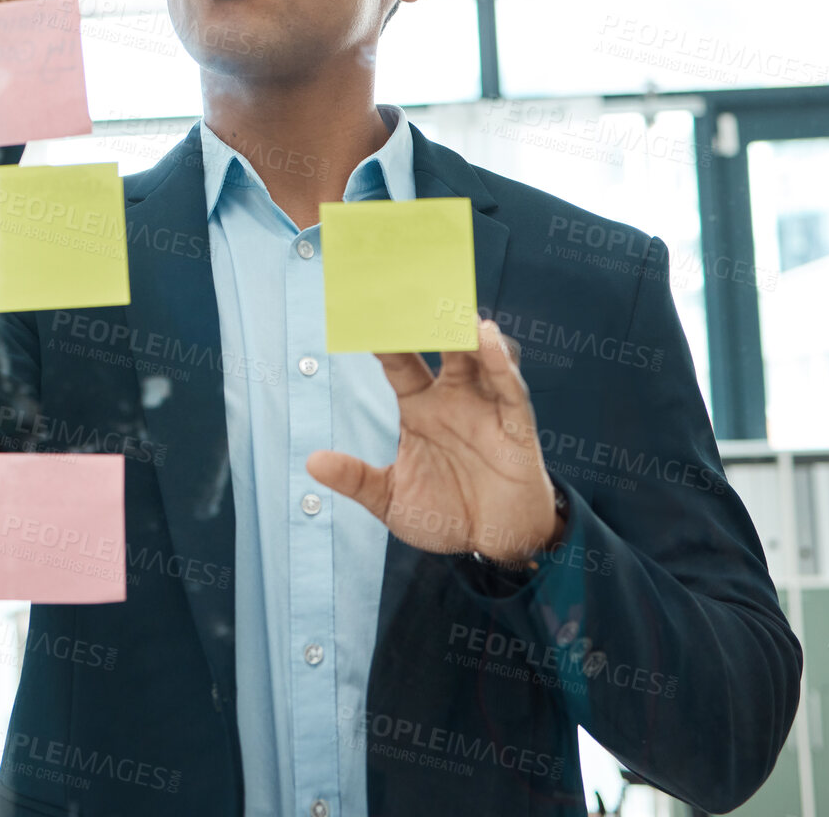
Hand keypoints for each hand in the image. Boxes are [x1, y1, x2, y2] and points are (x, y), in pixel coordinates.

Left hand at [306, 320, 562, 564]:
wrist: (496, 543)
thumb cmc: (446, 512)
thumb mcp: (391, 499)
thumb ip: (356, 479)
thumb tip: (313, 462)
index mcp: (419, 407)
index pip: (397, 361)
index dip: (380, 336)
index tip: (359, 305)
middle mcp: (452, 397)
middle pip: (437, 345)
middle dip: (423, 317)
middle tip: (403, 284)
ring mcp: (485, 407)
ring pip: (476, 356)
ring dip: (463, 331)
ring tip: (446, 308)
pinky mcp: (515, 425)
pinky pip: (509, 388)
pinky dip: (499, 362)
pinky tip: (486, 339)